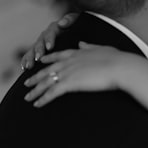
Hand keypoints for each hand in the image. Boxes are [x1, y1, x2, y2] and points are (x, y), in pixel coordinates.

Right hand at [20, 13, 76, 70]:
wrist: (81, 33)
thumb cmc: (81, 28)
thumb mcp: (78, 22)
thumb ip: (70, 20)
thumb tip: (62, 23)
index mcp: (56, 28)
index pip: (51, 32)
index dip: (49, 40)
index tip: (50, 47)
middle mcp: (47, 35)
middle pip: (40, 41)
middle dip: (38, 50)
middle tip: (38, 58)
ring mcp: (42, 43)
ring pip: (34, 49)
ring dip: (30, 57)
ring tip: (29, 66)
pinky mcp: (39, 51)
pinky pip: (30, 55)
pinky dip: (26, 60)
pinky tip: (24, 68)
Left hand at [23, 43, 138, 105]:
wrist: (120, 67)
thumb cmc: (117, 60)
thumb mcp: (102, 49)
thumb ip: (89, 47)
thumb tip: (81, 43)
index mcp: (77, 53)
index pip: (58, 56)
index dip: (47, 59)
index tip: (40, 61)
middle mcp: (69, 61)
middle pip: (47, 70)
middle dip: (35, 78)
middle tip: (26, 84)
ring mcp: (68, 72)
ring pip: (46, 82)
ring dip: (35, 91)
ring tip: (27, 98)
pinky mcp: (70, 83)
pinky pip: (52, 93)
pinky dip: (43, 99)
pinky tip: (37, 104)